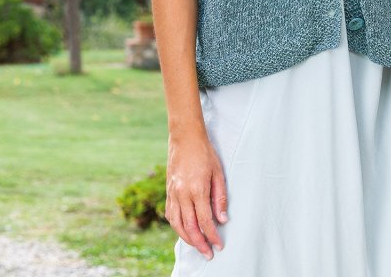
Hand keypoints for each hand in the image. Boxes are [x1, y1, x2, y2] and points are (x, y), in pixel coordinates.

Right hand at [165, 130, 227, 260]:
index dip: (212, 236)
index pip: (204, 221)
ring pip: (177, 224)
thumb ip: (220, 197)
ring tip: (198, 245)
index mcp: (197, 189)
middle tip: (208, 254)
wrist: (185, 138)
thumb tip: (222, 219)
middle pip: (190, 227)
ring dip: (187, 238)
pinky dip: (177, 226)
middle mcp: (182, 194)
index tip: (219, 246)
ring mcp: (172, 193)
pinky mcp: (168, 191)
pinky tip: (185, 230)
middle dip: (199, 244)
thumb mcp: (218, 173)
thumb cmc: (205, 153)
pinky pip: (170, 215)